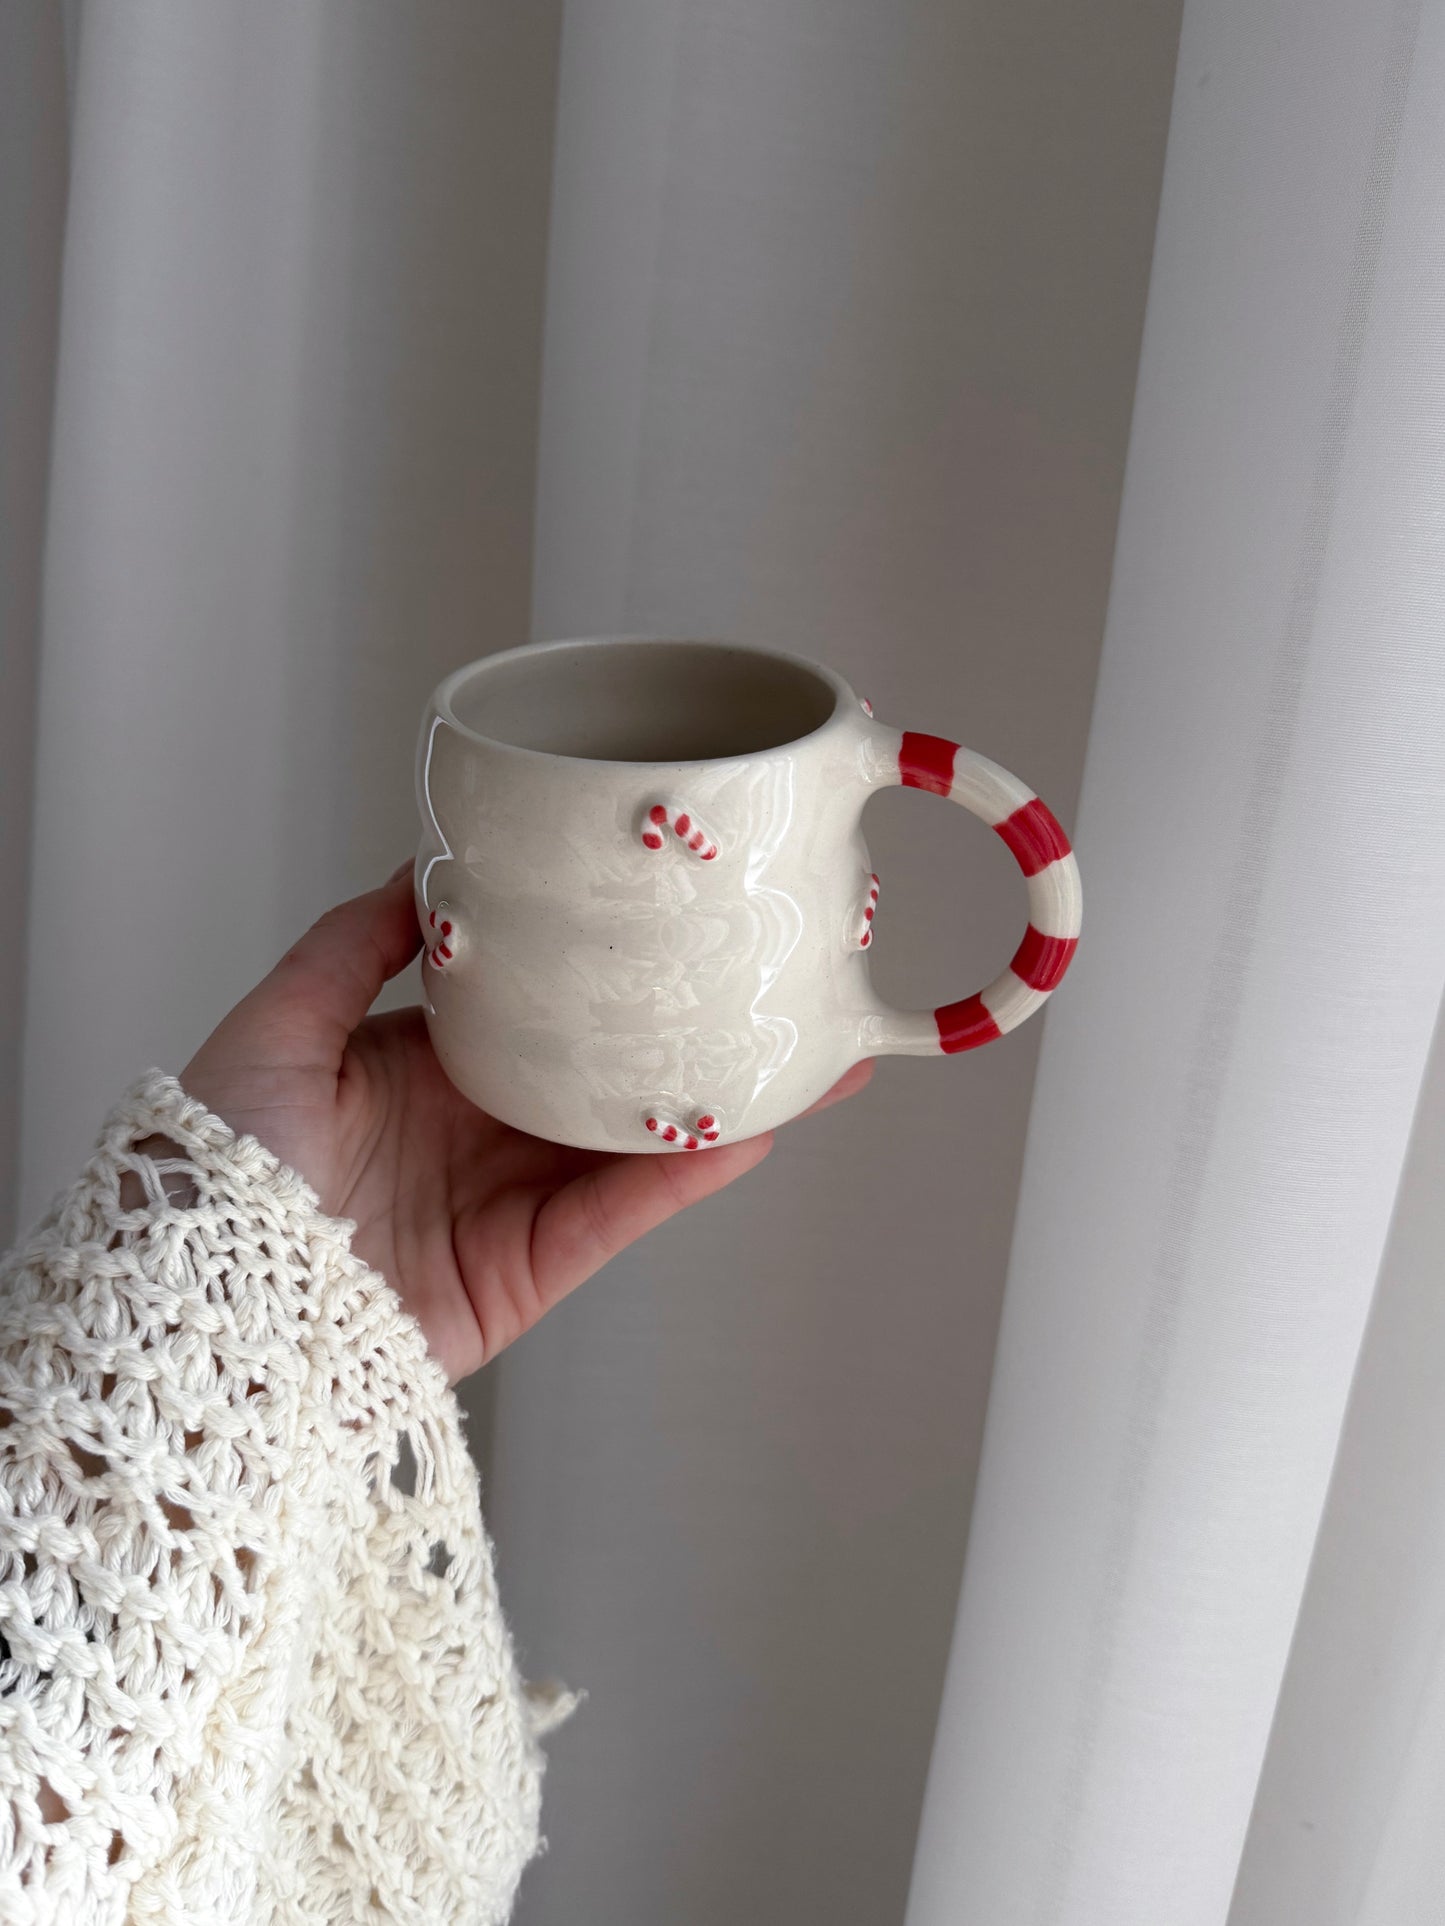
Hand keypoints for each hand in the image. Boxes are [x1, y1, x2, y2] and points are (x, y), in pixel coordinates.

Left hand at [182, 866, 871, 1382]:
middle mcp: (473, 1132)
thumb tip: (424, 874)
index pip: (533, 1010)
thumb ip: (348, 948)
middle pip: (603, 1075)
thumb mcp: (273, 1027)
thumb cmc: (211, 1167)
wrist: (192, 1311)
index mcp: (417, 1068)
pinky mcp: (524, 1276)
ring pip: (631, 1144)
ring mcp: (505, 1206)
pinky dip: (683, 1175)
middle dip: (687, 1035)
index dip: (601, 971)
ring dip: (717, 1104)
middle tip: (773, 989)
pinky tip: (748, 1128)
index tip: (669, 926)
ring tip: (805, 1059)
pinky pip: (616, 1215)